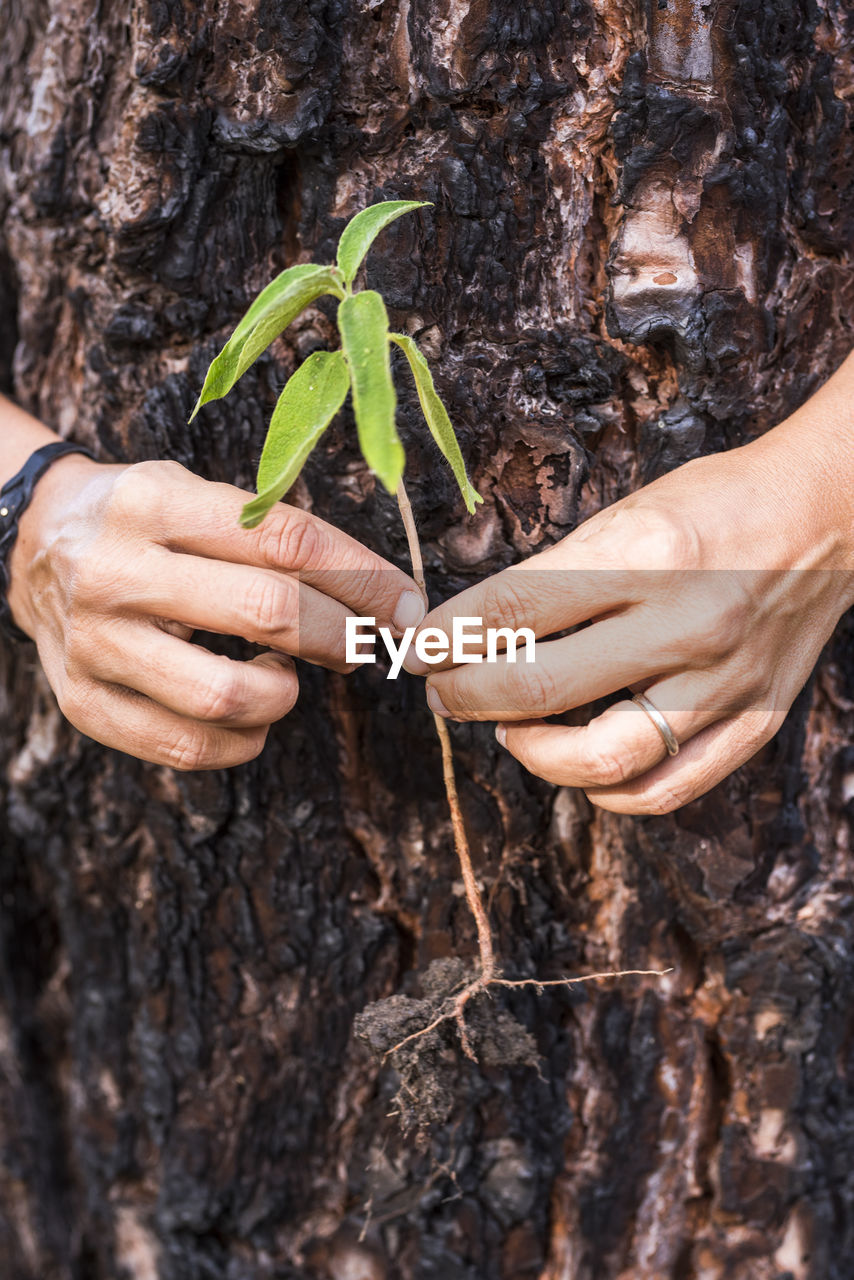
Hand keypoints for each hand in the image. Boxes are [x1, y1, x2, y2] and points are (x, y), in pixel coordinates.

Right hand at [8, 457, 422, 769]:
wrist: (30, 547)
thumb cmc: (141, 521)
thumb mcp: (195, 493)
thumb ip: (272, 533)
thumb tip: (379, 597)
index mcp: (155, 502)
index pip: (285, 539)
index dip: (362, 577)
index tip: (405, 605)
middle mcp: (117, 570)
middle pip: (267, 613)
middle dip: (341, 635)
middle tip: (365, 645)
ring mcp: (95, 643)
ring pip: (225, 696)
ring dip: (285, 696)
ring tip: (285, 677)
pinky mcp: (83, 703)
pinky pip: (185, 746)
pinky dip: (242, 742)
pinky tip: (250, 716)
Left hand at [405, 390, 853, 813]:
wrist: (830, 514)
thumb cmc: (718, 504)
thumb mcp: (630, 513)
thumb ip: (557, 574)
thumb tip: (473, 629)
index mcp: (649, 552)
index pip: (516, 606)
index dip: (448, 634)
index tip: (418, 646)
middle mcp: (687, 623)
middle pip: (539, 686)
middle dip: (465, 694)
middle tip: (442, 690)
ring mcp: (724, 681)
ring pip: (601, 758)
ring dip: (530, 752)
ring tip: (508, 729)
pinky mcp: (754, 720)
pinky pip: (666, 788)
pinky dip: (607, 792)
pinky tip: (578, 767)